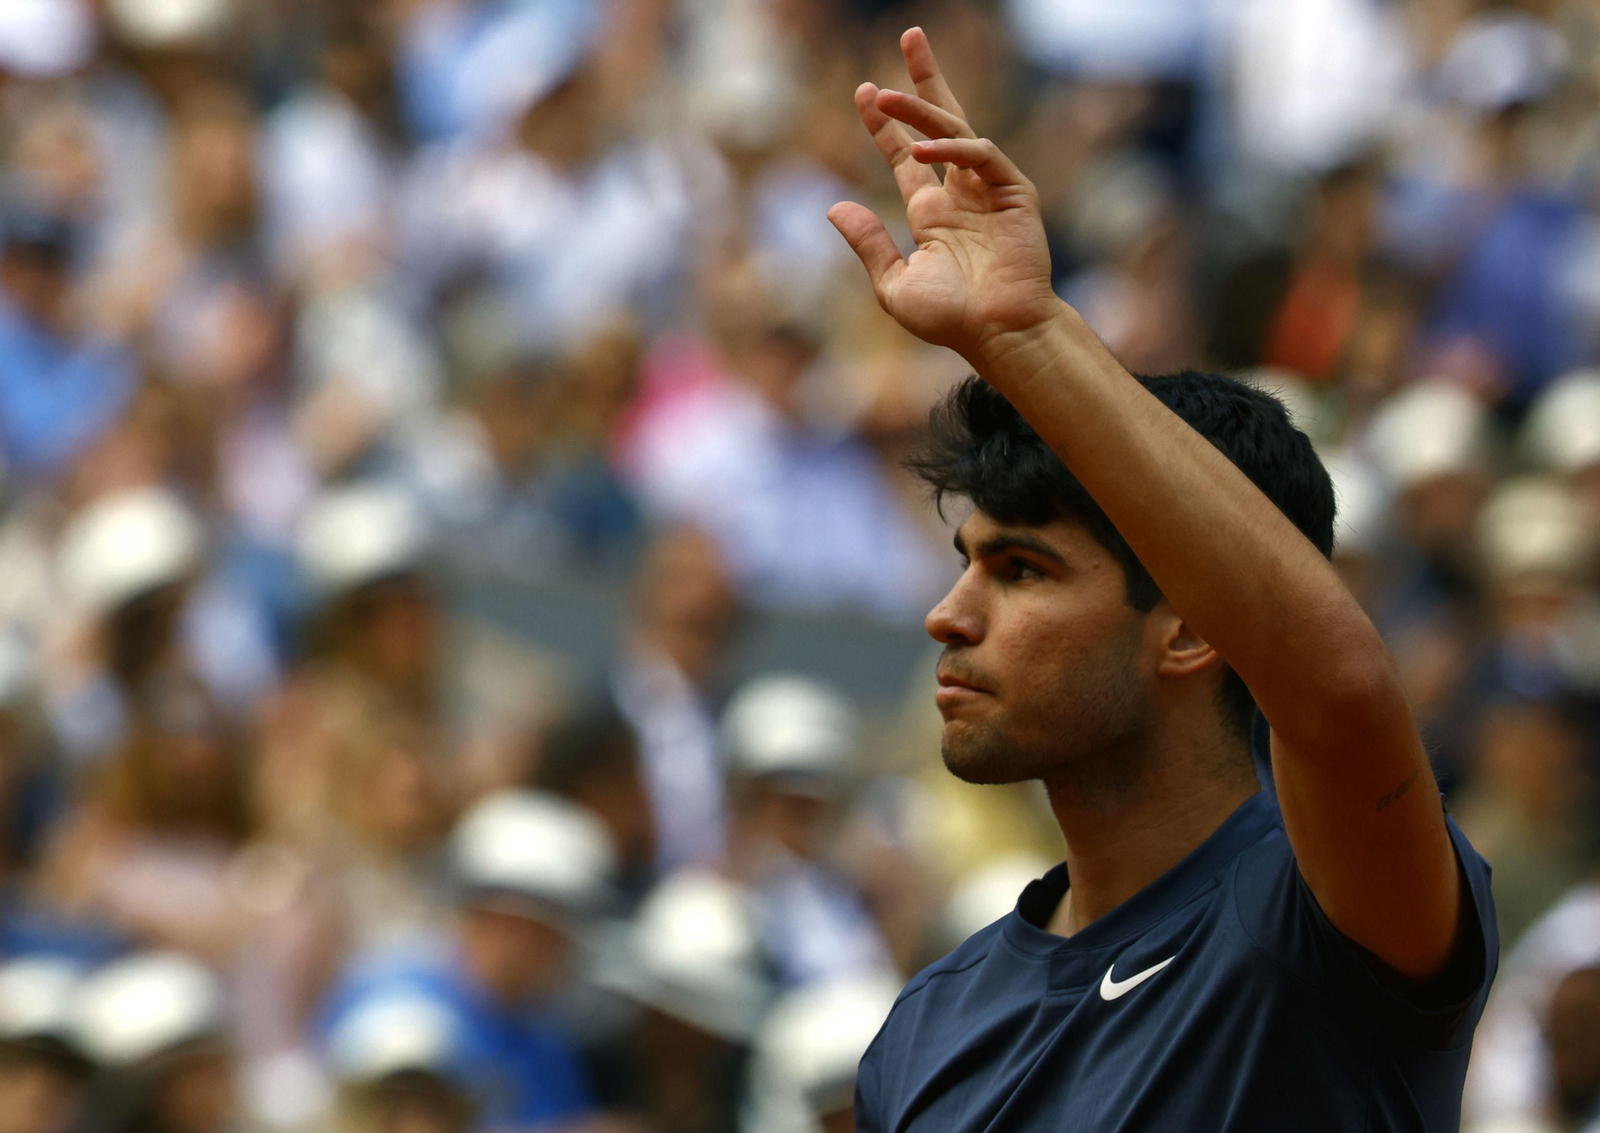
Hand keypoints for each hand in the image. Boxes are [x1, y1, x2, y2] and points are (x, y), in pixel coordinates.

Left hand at [828, 28, 1062, 365]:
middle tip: (909, 37)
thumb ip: (867, 243)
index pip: (905, 156)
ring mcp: (988, 188)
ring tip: (883, 97)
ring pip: (955, 130)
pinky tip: (922, 150)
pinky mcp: (1013, 191)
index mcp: (933, 213)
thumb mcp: (893, 282)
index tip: (864, 92)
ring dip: (921, 109)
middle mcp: (960, 193)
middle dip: (923, 81)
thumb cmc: (951, 319)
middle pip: (940, 122)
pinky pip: (982, 155)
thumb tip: (835, 206)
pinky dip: (953, 148)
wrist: (997, 334)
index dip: (884, 125)